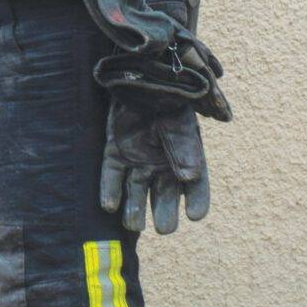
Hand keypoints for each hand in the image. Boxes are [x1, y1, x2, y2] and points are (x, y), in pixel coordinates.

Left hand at [100, 91, 209, 234]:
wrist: (138, 78)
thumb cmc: (166, 101)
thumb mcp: (179, 124)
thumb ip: (184, 149)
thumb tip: (189, 178)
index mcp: (186, 158)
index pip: (196, 187)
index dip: (197, 202)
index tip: (194, 216)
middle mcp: (162, 165)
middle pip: (164, 196)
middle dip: (164, 214)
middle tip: (164, 228)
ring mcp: (137, 160)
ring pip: (135, 191)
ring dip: (134, 210)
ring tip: (133, 225)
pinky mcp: (115, 154)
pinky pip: (112, 176)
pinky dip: (110, 191)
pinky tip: (109, 206)